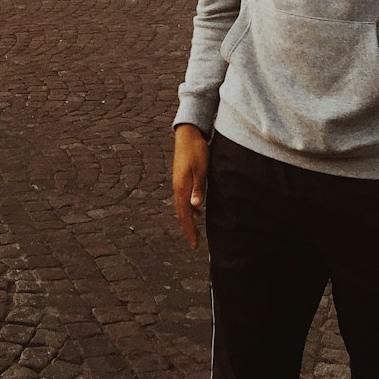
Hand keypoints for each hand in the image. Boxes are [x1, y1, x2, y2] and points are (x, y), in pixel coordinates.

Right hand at [172, 125, 209, 248]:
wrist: (188, 134)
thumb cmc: (197, 151)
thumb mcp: (200, 169)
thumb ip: (198, 188)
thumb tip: (195, 207)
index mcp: (181, 187)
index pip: (184, 215)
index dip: (189, 230)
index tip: (194, 244)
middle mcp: (177, 187)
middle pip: (181, 213)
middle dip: (187, 229)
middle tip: (194, 243)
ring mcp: (178, 182)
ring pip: (182, 206)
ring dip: (188, 219)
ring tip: (194, 231)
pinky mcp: (182, 178)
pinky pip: (184, 198)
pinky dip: (189, 208)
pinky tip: (196, 210)